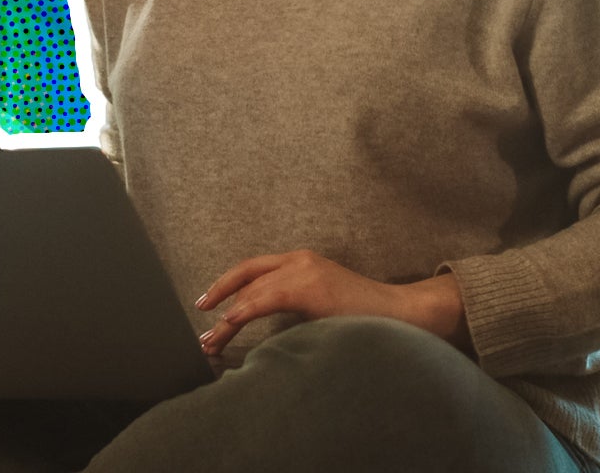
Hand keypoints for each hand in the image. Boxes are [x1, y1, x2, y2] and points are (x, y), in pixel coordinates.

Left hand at [193, 249, 468, 354]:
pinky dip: (243, 311)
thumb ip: (296, 306)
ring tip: (211, 341)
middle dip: (218, 295)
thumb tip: (269, 329)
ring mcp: (304, 270)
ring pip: (251, 291)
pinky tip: (229, 323)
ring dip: (227, 318)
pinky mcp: (309, 286)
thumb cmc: (364, 316)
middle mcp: (299, 260)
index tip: (209, 304)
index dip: (227, 284)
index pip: (253, 269)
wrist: (400, 313)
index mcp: (302, 261)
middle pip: (246, 274)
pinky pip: (266, 298)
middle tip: (200, 319)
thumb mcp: (322, 306)